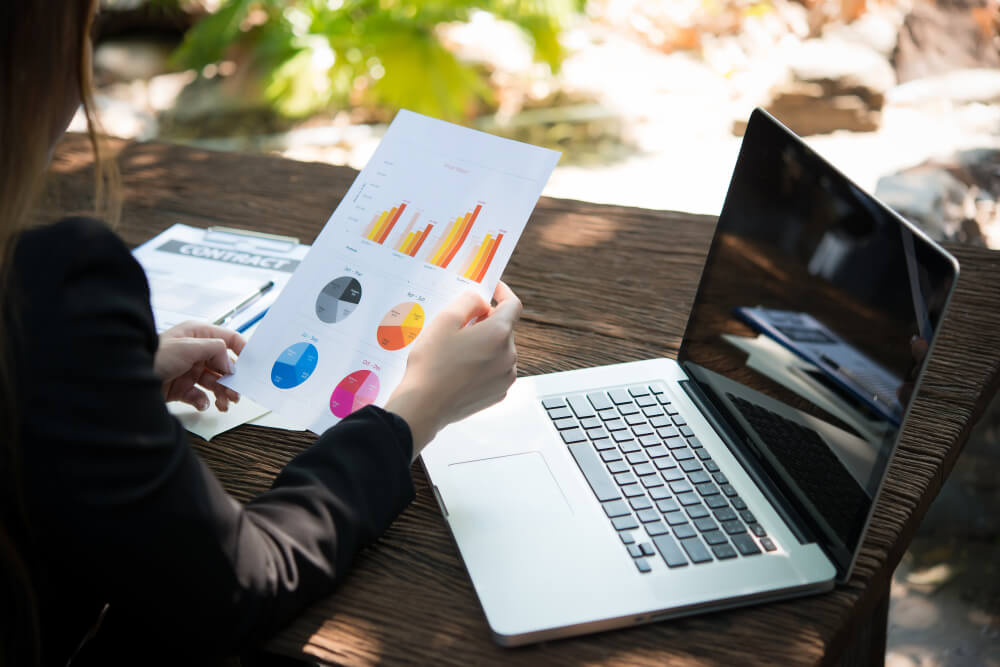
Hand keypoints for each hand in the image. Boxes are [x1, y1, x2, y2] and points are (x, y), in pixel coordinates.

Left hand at [154, 321, 244, 411]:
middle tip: (237, 393)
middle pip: (223, 365)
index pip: (228, 339)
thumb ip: (215, 350)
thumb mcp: (188, 347)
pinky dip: (204, 401)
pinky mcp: (181, 388)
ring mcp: (188, 370)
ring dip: (222, 393)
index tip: (252, 365)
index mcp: (197, 334)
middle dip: (232, 379)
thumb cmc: (153, 357)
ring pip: (214, 381)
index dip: (242, 350)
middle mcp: (195, 351)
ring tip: (225, 403)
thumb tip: (230, 362)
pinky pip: (200, 395)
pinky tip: (203, 404)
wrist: (127, 381)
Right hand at [385, 281, 521, 457]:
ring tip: (457, 350)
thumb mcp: (444, 321)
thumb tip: (481, 301)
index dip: (503, 292)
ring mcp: (506, 377)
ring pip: (500, 350)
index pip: (513, 305)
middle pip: (504, 328)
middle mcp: (509, 355)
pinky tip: (461, 368)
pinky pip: (496, 369)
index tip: (493, 288)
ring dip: (486, 344)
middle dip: (487, 321)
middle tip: (461, 324)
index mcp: (499, 334)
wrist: (424, 407)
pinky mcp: (498, 393)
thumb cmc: (431, 365)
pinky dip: (484, 364)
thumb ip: (468, 302)